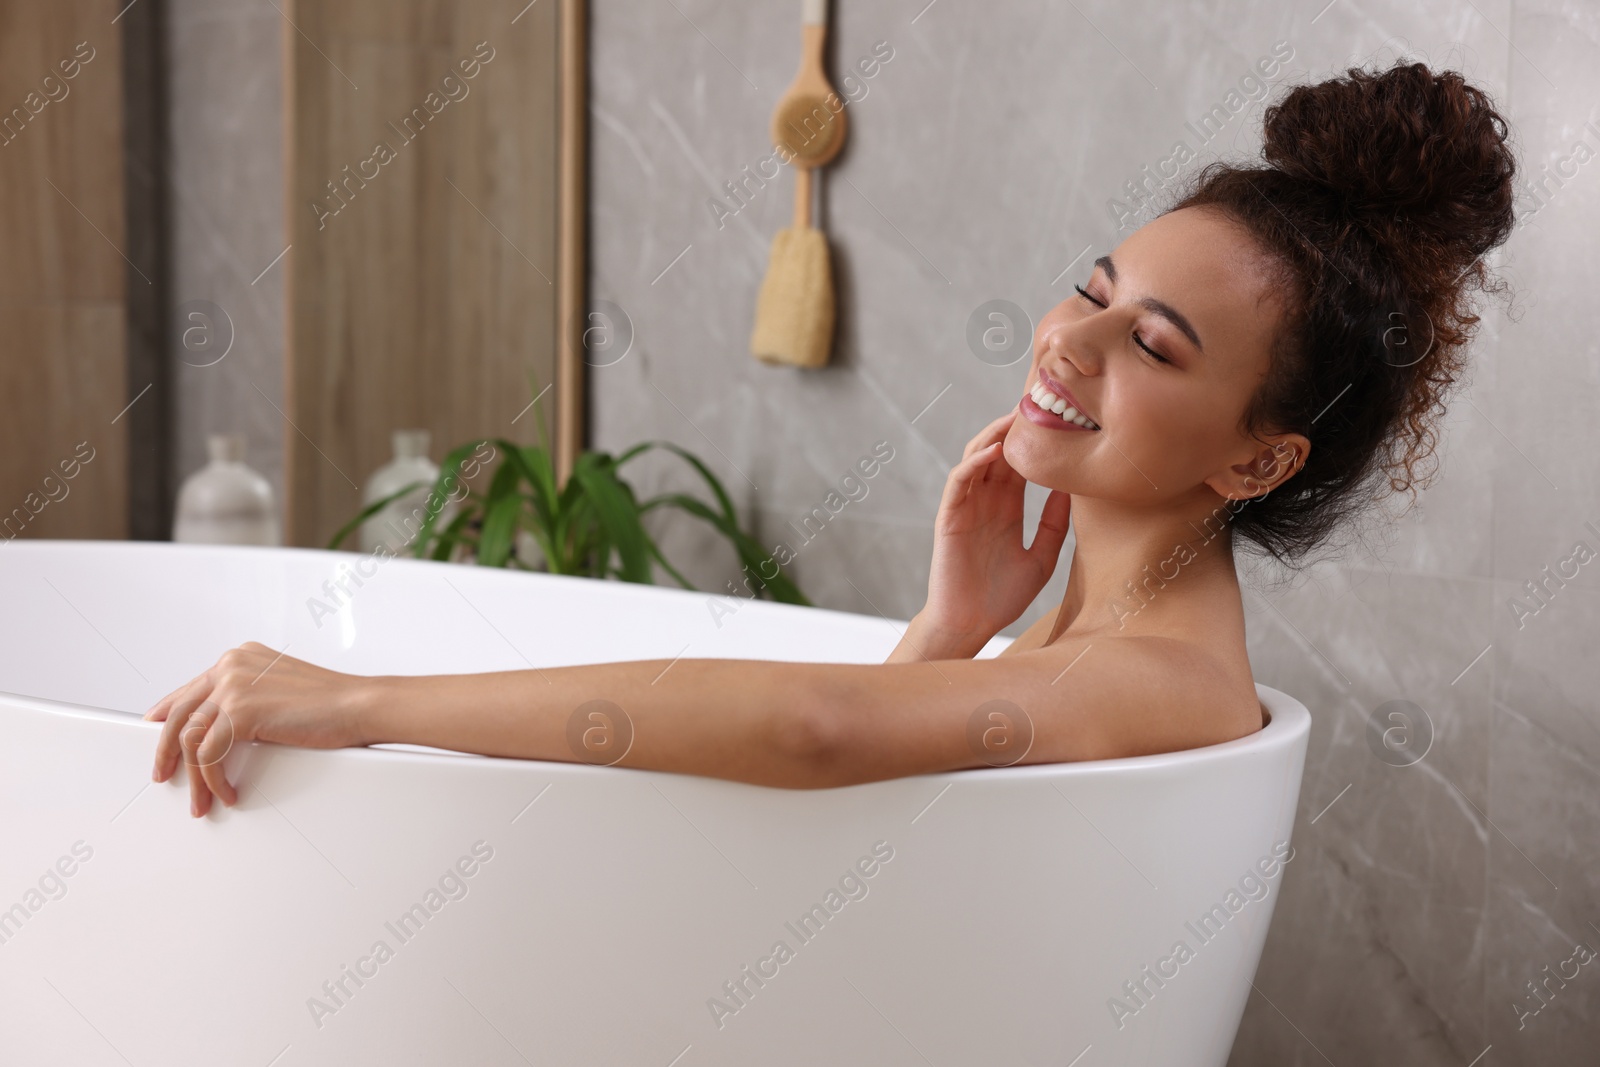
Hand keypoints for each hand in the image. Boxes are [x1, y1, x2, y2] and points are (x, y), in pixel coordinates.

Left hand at [144, 642, 373, 816]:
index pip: (191, 688)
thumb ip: (247, 698)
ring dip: (193, 777)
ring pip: (190, 738)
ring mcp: (234, 686)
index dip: (168, 713)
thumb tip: (220, 726)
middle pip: (179, 712)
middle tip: (163, 774)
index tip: (154, 730)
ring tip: (200, 800)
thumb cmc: (332, 703)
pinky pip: (210, 755)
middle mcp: (231, 666)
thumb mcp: (279, 691)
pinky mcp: (241, 711)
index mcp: (240, 658)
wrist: (359, 705)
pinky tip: (227, 793)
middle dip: (166, 750)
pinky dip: (214, 780)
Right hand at [910, 410, 1071, 655]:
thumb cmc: (1002, 596)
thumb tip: (1075, 489)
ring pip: (977, 457)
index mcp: (1007, 508)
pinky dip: (973, 463)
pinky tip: (994, 452)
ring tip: (1017, 417)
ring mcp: (966, 506)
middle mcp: (986, 501)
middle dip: (1016, 427)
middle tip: (1041, 402)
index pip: (1021, 463)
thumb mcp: (1042, 557)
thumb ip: (1055, 524)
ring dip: (994, 435)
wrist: (970, 624)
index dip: (1036, 441)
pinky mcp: (949, 516)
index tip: (1061, 419)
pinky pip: (959, 481)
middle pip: (999, 451)